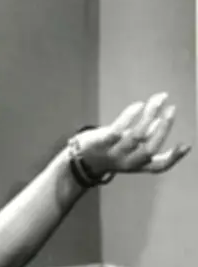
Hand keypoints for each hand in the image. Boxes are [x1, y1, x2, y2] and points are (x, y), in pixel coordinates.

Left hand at [74, 92, 190, 175]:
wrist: (81, 160)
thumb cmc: (111, 151)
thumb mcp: (131, 148)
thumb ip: (147, 136)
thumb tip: (161, 118)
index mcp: (139, 165)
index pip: (159, 166)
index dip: (174, 158)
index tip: (185, 145)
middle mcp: (128, 162)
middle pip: (150, 148)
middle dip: (164, 128)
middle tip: (172, 110)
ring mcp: (114, 153)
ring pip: (136, 135)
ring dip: (149, 115)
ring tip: (158, 100)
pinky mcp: (101, 142)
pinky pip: (118, 129)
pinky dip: (130, 116)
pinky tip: (139, 105)